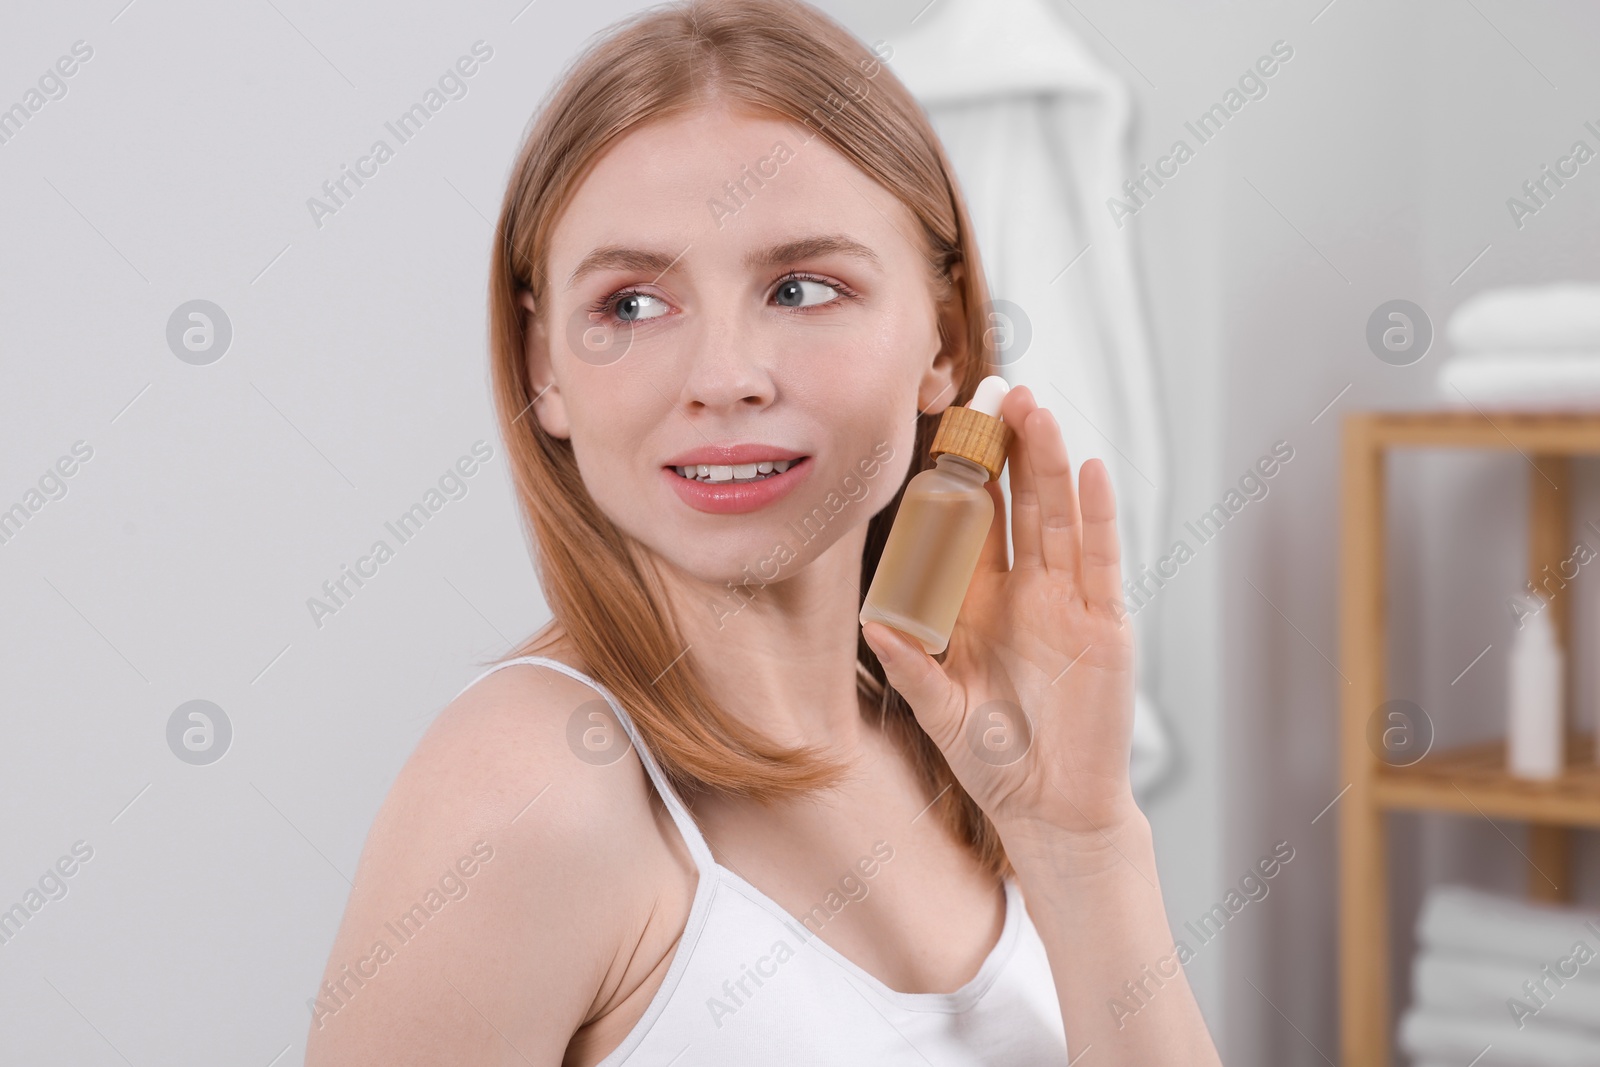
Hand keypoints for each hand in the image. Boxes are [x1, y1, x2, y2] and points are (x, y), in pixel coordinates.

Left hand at [861, 385, 1139, 849]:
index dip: (960, 477)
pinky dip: (1097, 515)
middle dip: (1007, 449)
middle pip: (1017, 504)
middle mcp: (1025, 592)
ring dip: (1049, 463)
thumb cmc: (996, 762)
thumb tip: (873, 622)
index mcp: (978, 603)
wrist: (1051, 809)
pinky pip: (1100, 559)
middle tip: (998, 391)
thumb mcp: (941, 710)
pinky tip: (1091, 470)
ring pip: (1057, 517)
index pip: (969, 525)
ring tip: (1036, 410)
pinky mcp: (1105, 623)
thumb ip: (912, 666)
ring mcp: (1068, 602)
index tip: (945, 426)